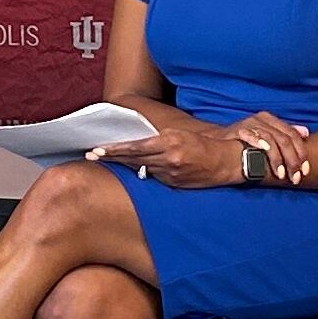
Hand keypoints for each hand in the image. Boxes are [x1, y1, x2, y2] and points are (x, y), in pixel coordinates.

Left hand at [88, 121, 248, 190]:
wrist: (226, 162)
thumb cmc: (202, 145)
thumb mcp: (179, 135)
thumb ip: (158, 141)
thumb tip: (135, 145)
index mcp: (169, 141)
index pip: (135, 146)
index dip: (115, 149)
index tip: (98, 149)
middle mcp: (168, 157)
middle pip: (133, 158)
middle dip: (111, 157)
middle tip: (91, 155)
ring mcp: (170, 172)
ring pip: (140, 168)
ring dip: (123, 165)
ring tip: (104, 161)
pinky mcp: (174, 182)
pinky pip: (153, 176)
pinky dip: (142, 172)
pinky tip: (132, 169)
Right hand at [227, 112, 313, 184]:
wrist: (218, 141)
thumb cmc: (245, 141)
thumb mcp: (266, 135)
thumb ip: (284, 134)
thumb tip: (306, 133)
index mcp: (271, 120)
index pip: (292, 135)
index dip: (301, 153)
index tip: (305, 170)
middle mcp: (263, 119)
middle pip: (284, 139)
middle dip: (292, 160)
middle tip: (295, 176)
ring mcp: (251, 124)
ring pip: (272, 140)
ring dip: (278, 160)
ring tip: (281, 174)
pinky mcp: (240, 130)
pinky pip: (254, 138)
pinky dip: (262, 148)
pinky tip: (266, 159)